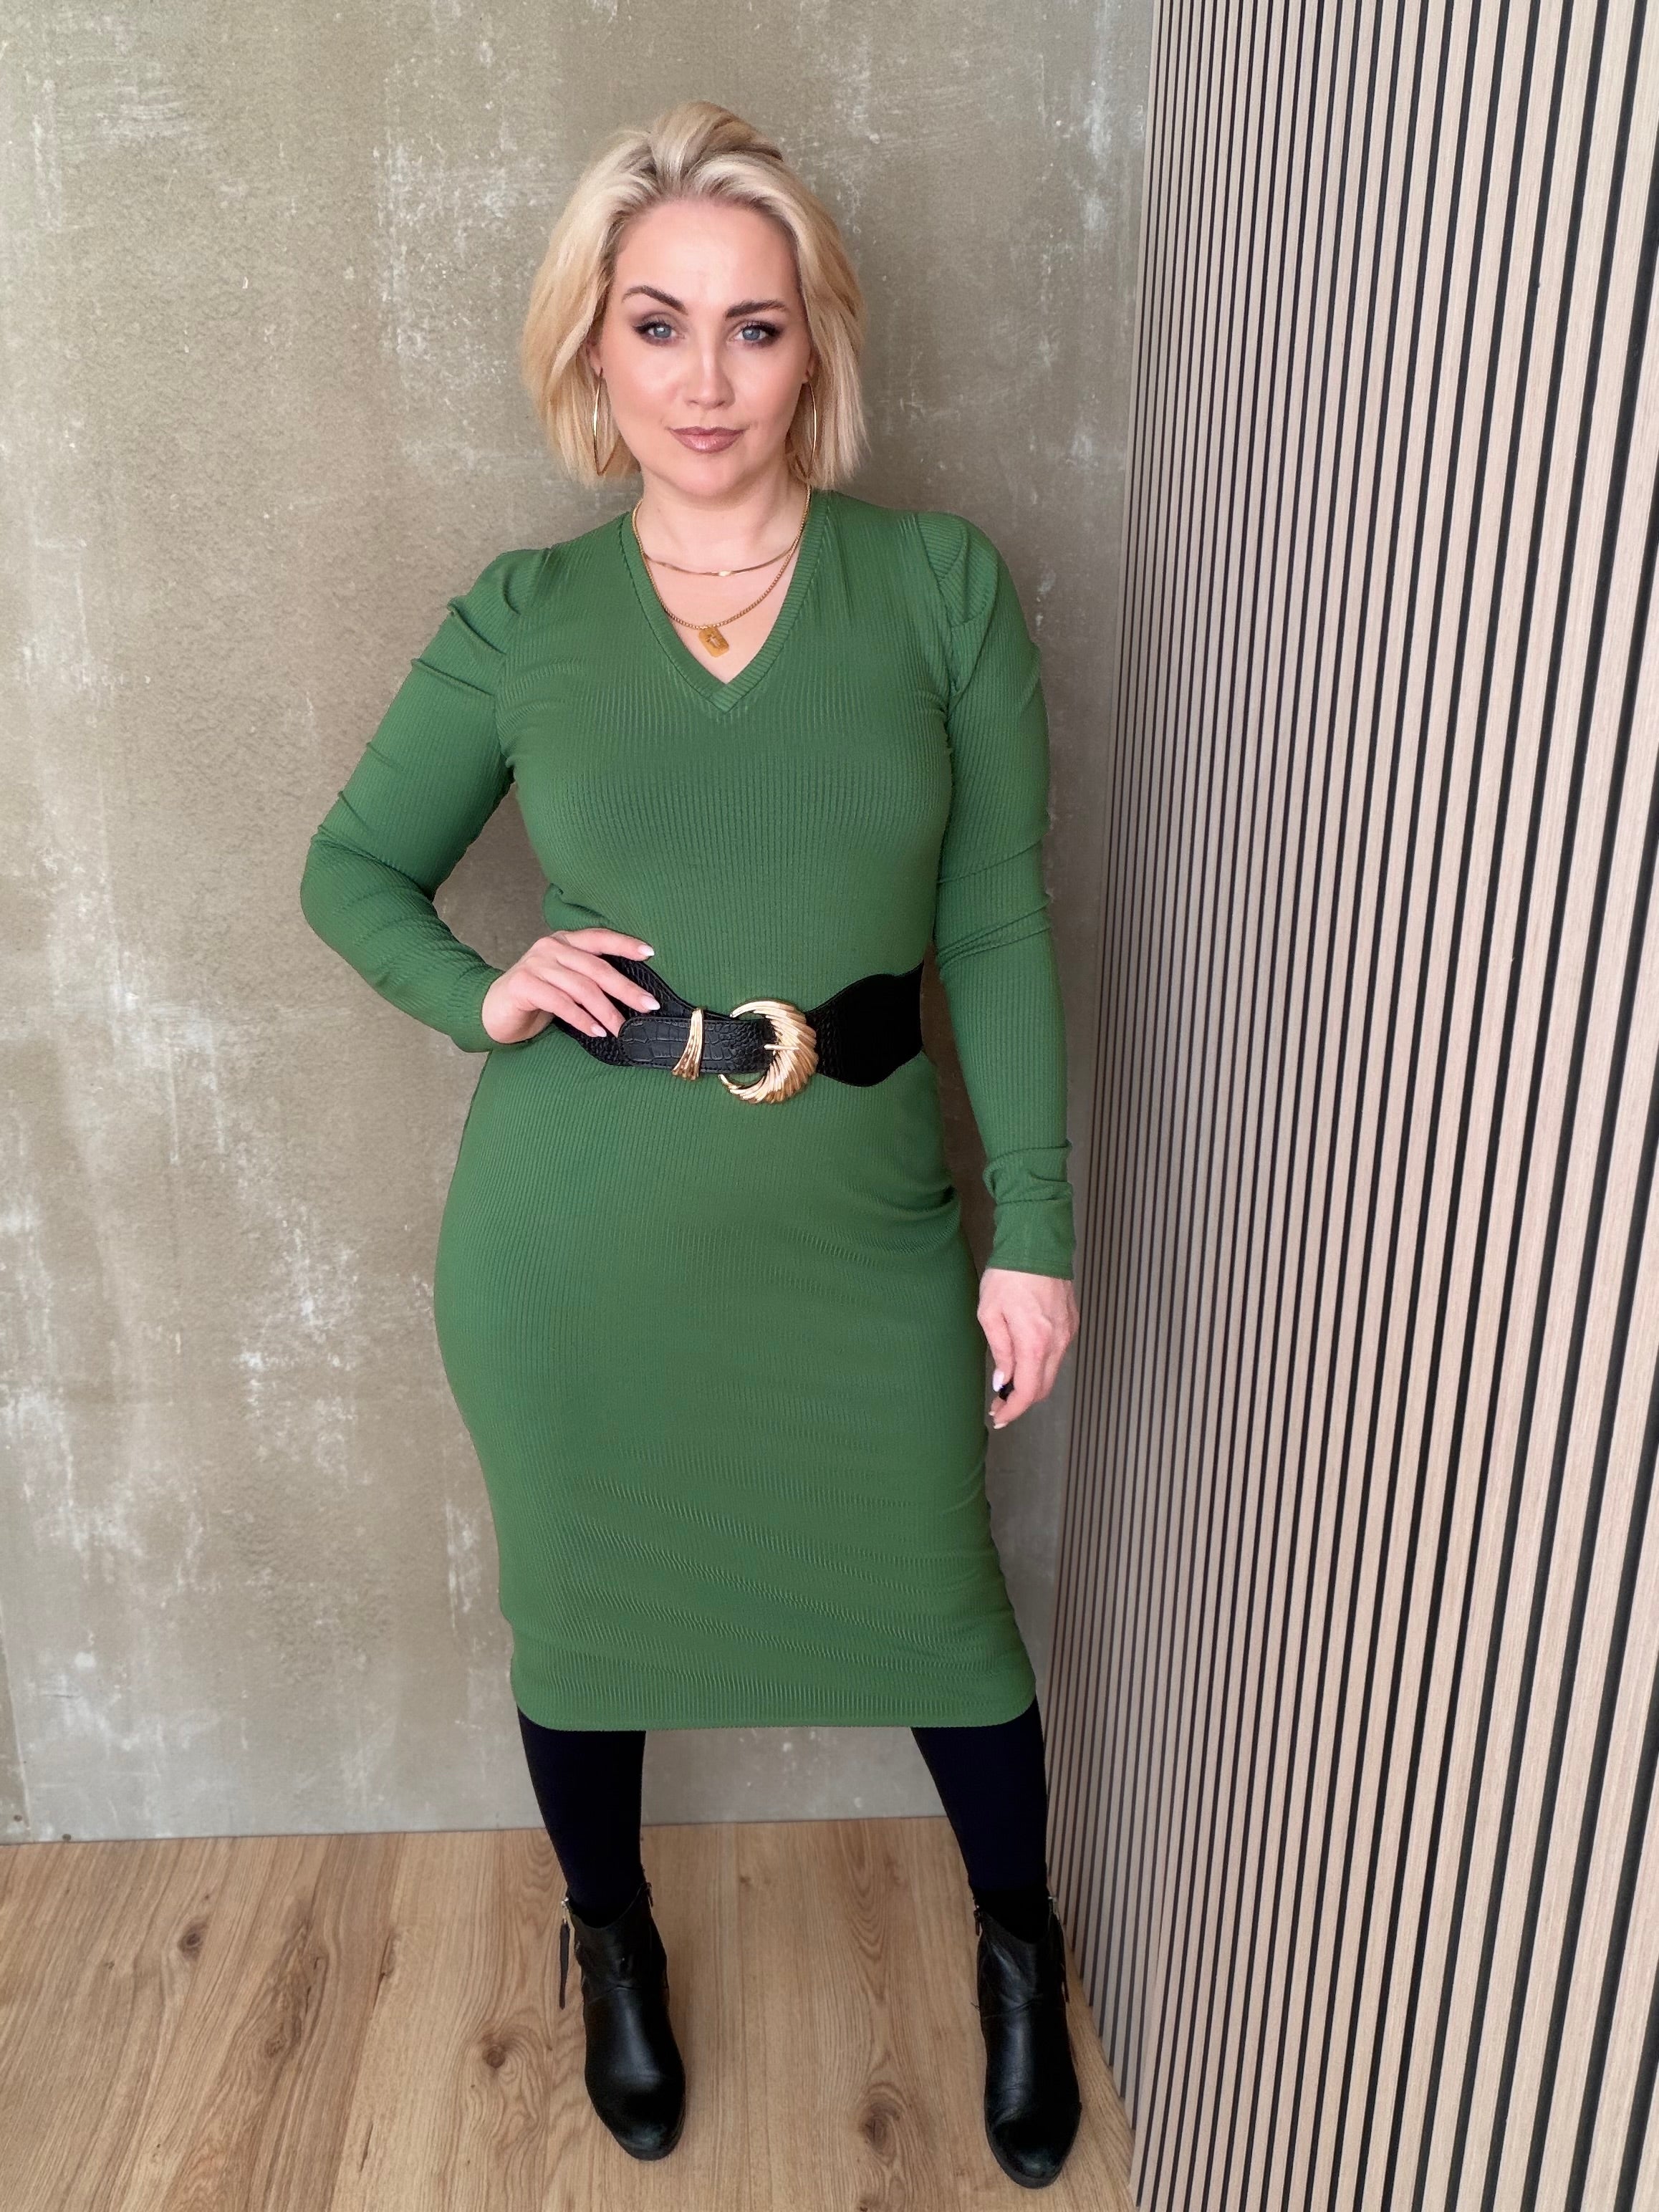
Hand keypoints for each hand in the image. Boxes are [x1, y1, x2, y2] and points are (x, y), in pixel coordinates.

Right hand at [481, 927, 659, 1045]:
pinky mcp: (524, 985)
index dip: (624, 943)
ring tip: (622, 1028)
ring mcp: (536, 964)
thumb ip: (588, 977)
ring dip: (606, 1011)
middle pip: (596, 968)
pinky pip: (561, 1003)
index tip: (650, 953)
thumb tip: (632, 994)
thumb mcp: (565, 981)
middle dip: (626, 988)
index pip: (599, 937)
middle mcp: (551, 948)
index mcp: (564, 941)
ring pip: (581, 988)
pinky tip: (596, 1032)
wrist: (492, 1010)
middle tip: (649, 1005)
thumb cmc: (536, 998)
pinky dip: (582, 1019)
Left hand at [978, 1266, 1078, 1428]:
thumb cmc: (1008, 1276)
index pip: (1027, 1392)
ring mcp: (1068, 1333)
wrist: (1037, 1244)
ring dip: (1032, 1383)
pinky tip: (1026, 1360)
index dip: (1013, 1410)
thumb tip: (1004, 1380)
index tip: (999, 1417)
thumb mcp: (990, 1314)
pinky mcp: (1072, 1323)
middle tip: (1000, 1403)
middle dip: (1022, 1401)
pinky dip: (1042, 1365)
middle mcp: (1057, 1343)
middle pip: (1043, 1388)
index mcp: (1035, 1343)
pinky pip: (1058, 1354)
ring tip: (1010, 1382)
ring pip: (1052, 1372)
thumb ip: (1000, 1351)